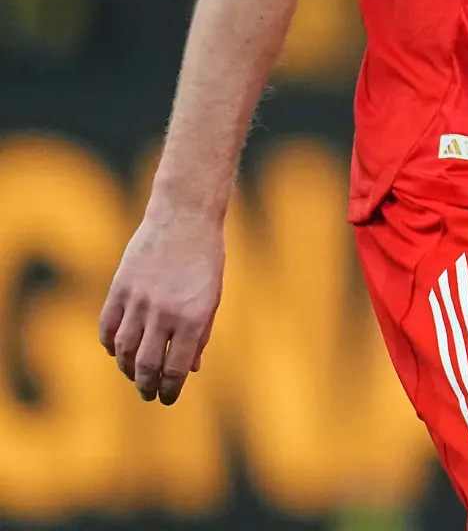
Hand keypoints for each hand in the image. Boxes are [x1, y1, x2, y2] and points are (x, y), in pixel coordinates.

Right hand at [99, 204, 224, 403]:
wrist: (185, 216)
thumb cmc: (205, 258)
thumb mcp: (212, 296)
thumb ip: (201, 334)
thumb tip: (192, 369)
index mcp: (193, 318)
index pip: (176, 370)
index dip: (170, 390)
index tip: (167, 398)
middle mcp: (164, 313)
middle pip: (146, 367)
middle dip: (147, 387)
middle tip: (148, 394)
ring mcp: (139, 300)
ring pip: (123, 351)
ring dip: (127, 370)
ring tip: (134, 375)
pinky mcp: (120, 287)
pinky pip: (107, 327)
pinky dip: (110, 344)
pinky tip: (118, 350)